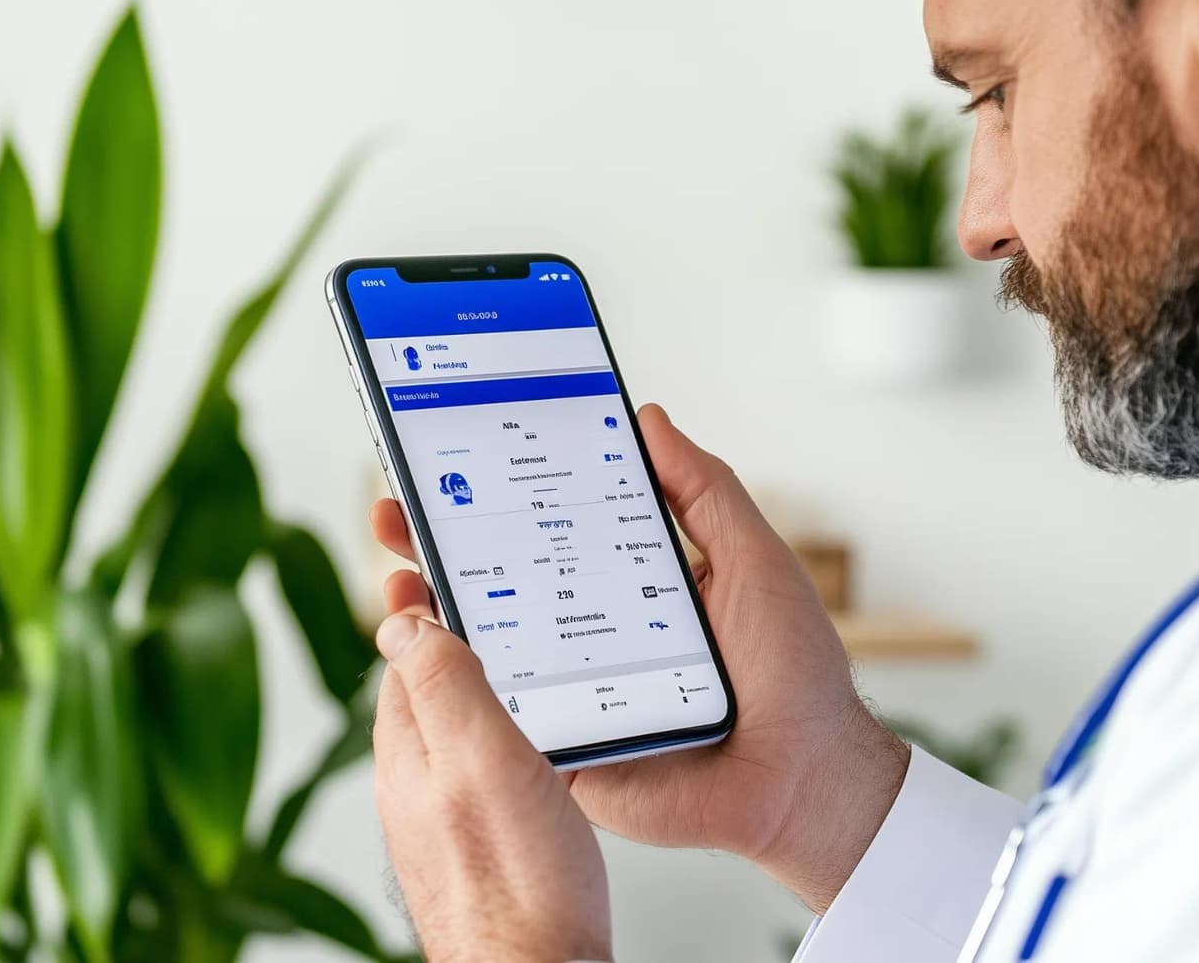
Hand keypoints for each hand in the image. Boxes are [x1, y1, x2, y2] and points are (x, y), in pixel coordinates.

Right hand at [369, 404, 909, 911]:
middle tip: (392, 514)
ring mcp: (573, 694)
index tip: (447, 463)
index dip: (496, 500)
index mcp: (627, 584)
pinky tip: (425, 658)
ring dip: (431, 616)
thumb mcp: (751, 559)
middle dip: (436, 548)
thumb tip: (648, 420)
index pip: (547, 532)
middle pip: (498, 585)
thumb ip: (702, 492)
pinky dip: (459, 696)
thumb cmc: (794, 672)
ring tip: (394, 579)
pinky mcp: (568, 752)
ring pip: (486, 654)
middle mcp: (590, 634)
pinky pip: (503, 726)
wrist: (806, 778)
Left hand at [372, 612, 611, 961]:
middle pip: (430, 690)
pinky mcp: (485, 844)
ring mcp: (449, 817)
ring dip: (486, 690)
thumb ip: (443, 686)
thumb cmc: (517, 885)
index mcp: (409, 752)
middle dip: (454, 641)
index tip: (436, 563)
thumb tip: (402, 619)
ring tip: (522, 656)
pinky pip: (488, 772)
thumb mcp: (480, 760)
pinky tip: (542, 745)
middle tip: (485, 594)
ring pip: (461, 732)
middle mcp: (419, 785)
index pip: (405, 656)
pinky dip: (511, 741)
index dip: (422, 606)